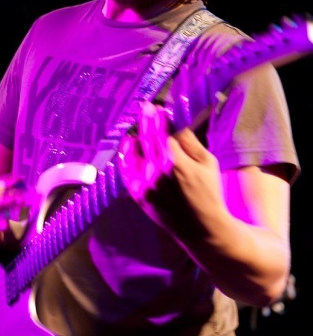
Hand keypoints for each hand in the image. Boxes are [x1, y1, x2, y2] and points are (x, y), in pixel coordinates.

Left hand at [118, 101, 224, 241]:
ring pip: (135, 153)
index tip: (156, 108)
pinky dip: (127, 156)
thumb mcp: (208, 163)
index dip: (158, 118)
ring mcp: (145, 184)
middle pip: (147, 138)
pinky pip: (127, 171)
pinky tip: (129, 145)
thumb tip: (177, 126)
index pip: (162, 132)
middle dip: (146, 120)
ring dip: (136, 136)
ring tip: (138, 125)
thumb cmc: (209, 192)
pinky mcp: (138, 195)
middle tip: (145, 107)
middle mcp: (157, 172)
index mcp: (176, 162)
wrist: (202, 228)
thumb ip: (190, 142)